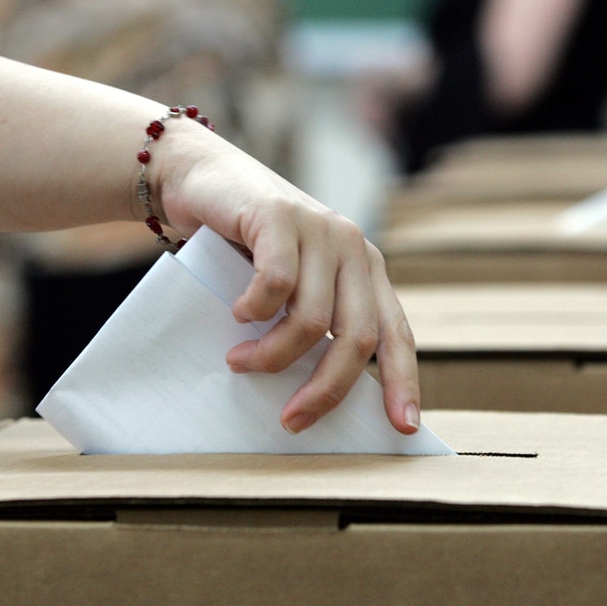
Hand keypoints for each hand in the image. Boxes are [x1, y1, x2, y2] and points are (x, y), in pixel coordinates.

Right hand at [152, 123, 420, 435]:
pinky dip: (254, 311)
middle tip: (291, 420)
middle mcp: (353, 248)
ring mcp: (320, 229)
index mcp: (366, 271)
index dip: (403, 382)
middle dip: (326, 389)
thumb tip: (317, 396)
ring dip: (273, 355)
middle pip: (357, 338)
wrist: (202, 178)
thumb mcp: (292, 286)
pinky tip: (236, 315)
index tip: (404, 427)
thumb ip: (313, 322)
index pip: (396, 334)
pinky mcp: (281, 216)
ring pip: (313, 319)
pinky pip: (277, 283)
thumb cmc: (244, 247)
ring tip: (240, 363)